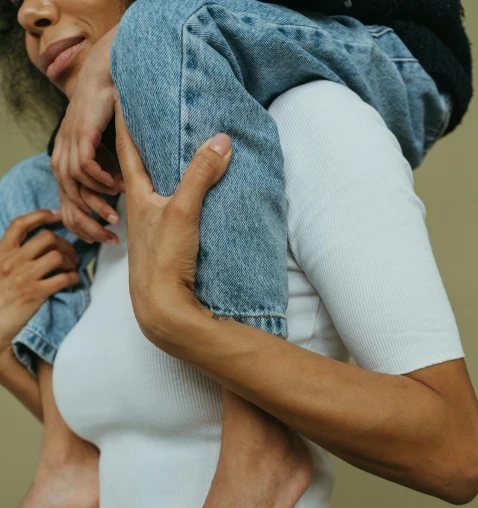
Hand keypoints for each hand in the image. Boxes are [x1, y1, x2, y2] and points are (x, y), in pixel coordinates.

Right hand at [0, 210, 78, 356]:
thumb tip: (34, 248)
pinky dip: (73, 278)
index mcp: (2, 252)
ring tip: (71, 268)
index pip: (21, 224)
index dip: (41, 216)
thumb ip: (11, 257)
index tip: (57, 216)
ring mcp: (24, 276)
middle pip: (47, 238)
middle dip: (64, 243)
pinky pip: (63, 278)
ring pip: (58, 256)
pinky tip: (72, 281)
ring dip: (71, 261)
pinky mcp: (36, 294)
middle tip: (70, 254)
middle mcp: (13, 261)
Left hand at [50, 25, 124, 246]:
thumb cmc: (109, 112)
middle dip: (89, 225)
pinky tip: (117, 185)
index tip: (104, 238)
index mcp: (66, 164)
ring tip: (116, 214)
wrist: (105, 77)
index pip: (67, 206)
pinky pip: (84, 168)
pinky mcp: (78, 136)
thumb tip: (117, 192)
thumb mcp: (105, 149)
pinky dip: (100, 180)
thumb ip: (105, 170)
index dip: (84, 227)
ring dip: (98, 203)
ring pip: (75, 188)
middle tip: (110, 237)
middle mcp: (62, 157)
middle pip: (68, 203)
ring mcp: (68, 146)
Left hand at [113, 96, 232, 348]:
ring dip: (167, 172)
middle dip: (148, 142)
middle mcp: (140, 210)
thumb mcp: (182, 212)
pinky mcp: (168, 247)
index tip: (123, 93)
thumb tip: (220, 140)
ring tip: (181, 153)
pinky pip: (173, 212)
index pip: (127, 148)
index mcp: (137, 197)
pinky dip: (182, 197)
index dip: (125, 119)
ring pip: (158, 191)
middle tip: (159, 115)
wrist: (163, 310)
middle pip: (142, 168)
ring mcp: (153, 230)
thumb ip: (200, 176)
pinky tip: (196, 199)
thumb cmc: (163, 261)